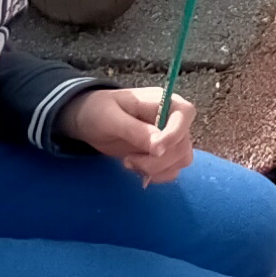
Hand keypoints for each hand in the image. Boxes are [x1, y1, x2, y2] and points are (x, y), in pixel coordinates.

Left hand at [69, 83, 198, 183]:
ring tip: (129, 163)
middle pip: (183, 144)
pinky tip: (135, 168)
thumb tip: (158, 147)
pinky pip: (172, 170)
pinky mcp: (163, 154)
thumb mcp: (111, 118)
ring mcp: (169, 138)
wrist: (89, 121)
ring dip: (157, 169)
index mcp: (163, 101)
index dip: (175, 134)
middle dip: (158, 160)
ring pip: (181, 160)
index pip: (185, 114)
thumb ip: (135, 130)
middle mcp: (172, 119)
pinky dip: (156, 175)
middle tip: (128, 161)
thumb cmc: (99, 111)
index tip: (155, 150)